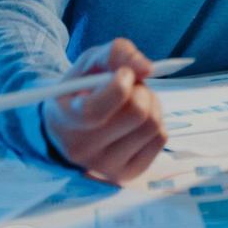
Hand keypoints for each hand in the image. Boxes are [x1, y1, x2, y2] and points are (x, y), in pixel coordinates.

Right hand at [41, 38, 165, 183]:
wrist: (70, 129)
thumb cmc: (81, 91)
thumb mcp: (89, 64)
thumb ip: (116, 53)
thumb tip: (146, 68)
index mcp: (66, 121)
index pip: (97, 111)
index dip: (119, 85)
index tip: (123, 74)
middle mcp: (83, 150)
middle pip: (137, 113)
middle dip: (141, 90)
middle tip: (131, 86)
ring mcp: (106, 166)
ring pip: (153, 125)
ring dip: (151, 103)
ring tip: (135, 101)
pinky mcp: (128, 173)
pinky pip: (161, 138)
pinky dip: (157, 121)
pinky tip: (139, 120)